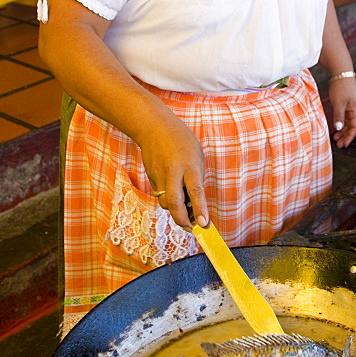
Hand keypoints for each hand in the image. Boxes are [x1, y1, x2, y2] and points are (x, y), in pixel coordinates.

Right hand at [136, 111, 208, 229]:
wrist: (154, 128)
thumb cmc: (181, 141)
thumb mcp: (197, 156)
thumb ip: (196, 178)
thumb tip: (196, 201)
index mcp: (189, 166)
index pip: (195, 192)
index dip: (199, 210)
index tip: (204, 224)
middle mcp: (173, 173)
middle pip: (175, 203)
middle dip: (182, 220)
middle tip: (191, 228)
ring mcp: (160, 177)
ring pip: (166, 202)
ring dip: (175, 211)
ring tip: (186, 212)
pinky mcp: (151, 179)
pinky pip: (161, 195)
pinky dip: (169, 200)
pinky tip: (175, 195)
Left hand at [329, 78, 355, 147]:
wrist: (341, 73)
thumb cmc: (341, 86)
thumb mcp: (338, 103)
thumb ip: (339, 116)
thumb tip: (339, 128)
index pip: (355, 127)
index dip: (349, 137)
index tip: (344, 144)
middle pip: (353, 126)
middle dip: (346, 136)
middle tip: (339, 144)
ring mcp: (353, 106)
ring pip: (349, 122)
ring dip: (343, 130)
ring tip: (336, 137)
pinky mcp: (348, 103)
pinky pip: (346, 117)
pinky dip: (342, 122)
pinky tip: (336, 126)